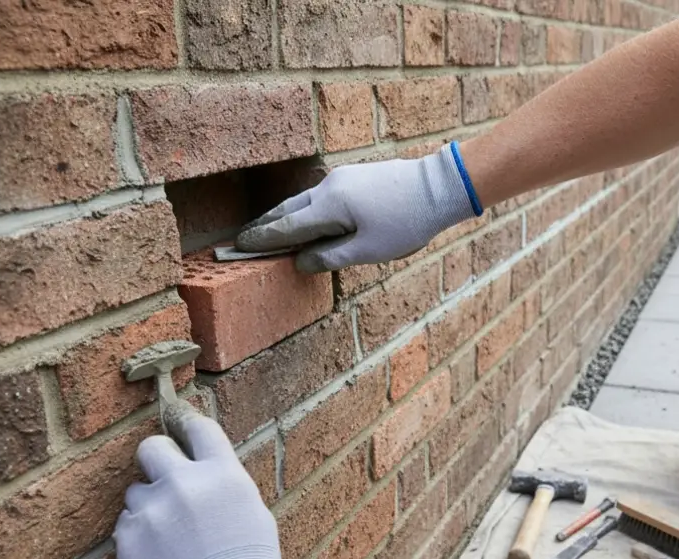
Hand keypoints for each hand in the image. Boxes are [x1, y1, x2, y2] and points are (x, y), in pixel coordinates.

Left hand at [115, 416, 297, 558]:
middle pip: (151, 448)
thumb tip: (201, 470)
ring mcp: (150, 512)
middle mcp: (183, 484)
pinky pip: (126, 528)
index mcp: (222, 474)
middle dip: (158, 461)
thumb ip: (223, 485)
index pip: (198, 428)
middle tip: (168, 482)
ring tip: (173, 544)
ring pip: (136, 494)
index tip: (179, 423)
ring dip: (149, 509)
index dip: (186, 424)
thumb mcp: (253, 516)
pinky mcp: (126, 541)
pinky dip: (139, 541)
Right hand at [235, 143, 480, 273]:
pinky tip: (305, 218)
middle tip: (245, 238)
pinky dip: (306, 208)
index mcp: (329, 206)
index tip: (240, 246)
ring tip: (269, 229)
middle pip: (289, 209)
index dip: (263, 240)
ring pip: (304, 200)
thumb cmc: (406, 222)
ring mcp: (341, 178)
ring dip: (285, 216)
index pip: (286, 227)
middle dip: (267, 225)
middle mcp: (328, 187)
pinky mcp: (354, 176)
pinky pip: (321, 195)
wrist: (438, 187)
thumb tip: (301, 262)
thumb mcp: (368, 250)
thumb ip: (330, 257)